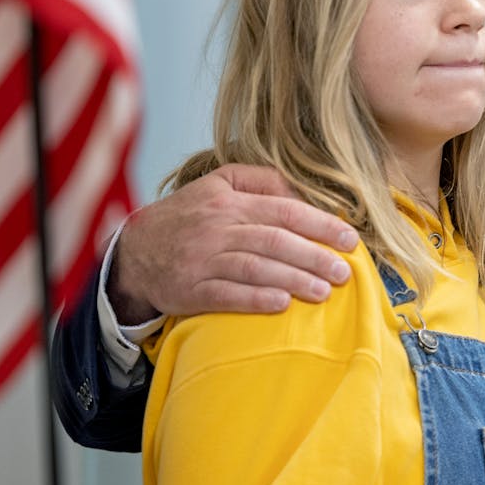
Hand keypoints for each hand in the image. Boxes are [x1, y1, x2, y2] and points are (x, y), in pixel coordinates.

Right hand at [108, 163, 357, 320]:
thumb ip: (262, 181)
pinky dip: (256, 299)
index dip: (321, 224)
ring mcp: (202, 260)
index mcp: (229, 200)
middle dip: (314, 257)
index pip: (284, 210)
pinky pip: (227, 295)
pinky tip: (282, 303)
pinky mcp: (190, 290)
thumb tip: (303, 193)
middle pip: (275, 241)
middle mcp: (217, 228)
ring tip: (323, 291)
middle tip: (343, 272)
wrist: (134, 252)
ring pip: (255, 268)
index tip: (349, 239)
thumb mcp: (220, 184)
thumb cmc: (190, 216)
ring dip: (293, 280)